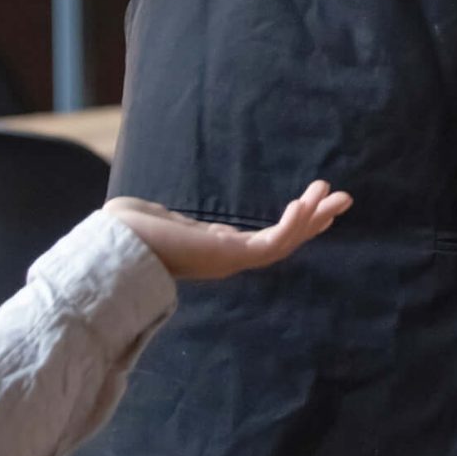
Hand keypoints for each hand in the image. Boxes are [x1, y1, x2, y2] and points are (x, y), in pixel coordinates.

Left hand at [104, 180, 351, 280]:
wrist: (113, 243)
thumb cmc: (127, 230)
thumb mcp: (159, 218)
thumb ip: (169, 219)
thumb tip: (153, 211)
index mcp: (216, 248)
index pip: (265, 238)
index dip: (292, 223)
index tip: (311, 202)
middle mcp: (228, 257)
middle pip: (283, 241)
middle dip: (314, 221)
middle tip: (343, 199)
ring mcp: (231, 260)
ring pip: (284, 243)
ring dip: (310, 219)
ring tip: (333, 195)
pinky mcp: (229, 256)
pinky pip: (271, 243)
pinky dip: (291, 225)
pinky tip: (305, 205)